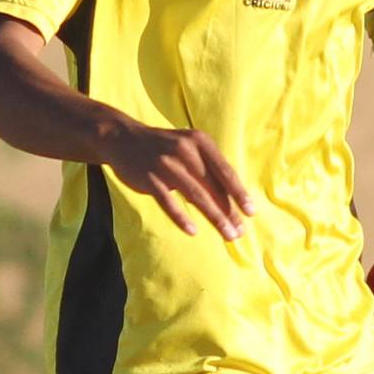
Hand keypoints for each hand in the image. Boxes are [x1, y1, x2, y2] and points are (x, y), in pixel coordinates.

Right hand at [101, 121, 254, 239]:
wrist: (122, 138)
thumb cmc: (163, 148)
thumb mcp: (188, 148)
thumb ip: (207, 169)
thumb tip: (230, 199)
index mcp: (200, 142)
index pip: (225, 171)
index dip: (239, 193)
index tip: (251, 212)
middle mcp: (186, 151)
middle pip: (214, 187)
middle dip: (229, 212)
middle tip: (239, 232)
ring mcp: (166, 164)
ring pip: (197, 196)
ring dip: (215, 218)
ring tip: (227, 234)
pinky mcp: (149, 178)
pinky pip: (169, 202)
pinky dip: (181, 217)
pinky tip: (193, 231)